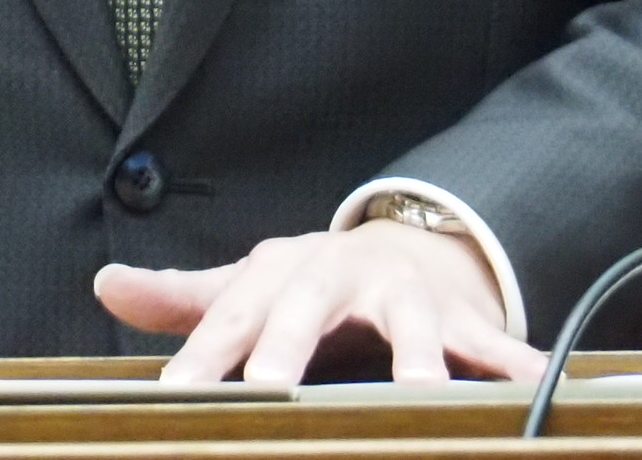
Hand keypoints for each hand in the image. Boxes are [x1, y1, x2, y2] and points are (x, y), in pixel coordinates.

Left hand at [95, 219, 544, 386]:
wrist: (401, 245)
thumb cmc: (310, 283)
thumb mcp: (248, 284)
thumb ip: (184, 298)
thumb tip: (107, 283)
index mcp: (281, 273)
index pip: (230, 315)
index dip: (201, 356)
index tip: (177, 396)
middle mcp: (340, 276)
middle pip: (308, 309)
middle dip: (289, 348)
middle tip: (269, 391)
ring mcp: (405, 294)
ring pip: (411, 322)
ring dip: (416, 357)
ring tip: (415, 389)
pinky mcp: (461, 317)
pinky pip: (493, 343)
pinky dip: (516, 364)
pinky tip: (534, 386)